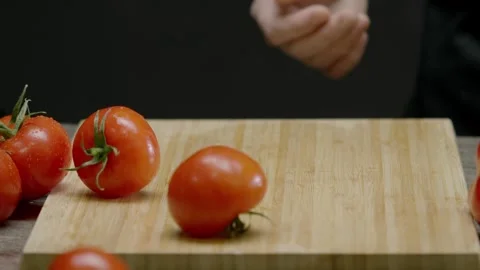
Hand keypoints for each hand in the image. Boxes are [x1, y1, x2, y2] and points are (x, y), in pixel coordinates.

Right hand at [250, 0, 369, 78]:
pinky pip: (334, 71)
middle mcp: (284, 37)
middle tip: (350, 15)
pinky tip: (360, 34)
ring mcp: (304, 51)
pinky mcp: (324, 60)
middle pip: (299, 51)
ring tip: (360, 20)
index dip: (300, 26)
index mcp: (268, 14)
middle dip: (329, 35)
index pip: (276, 33)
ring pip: (318, 61)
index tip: (323, 12)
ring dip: (344, 41)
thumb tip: (280, 2)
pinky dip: (351, 56)